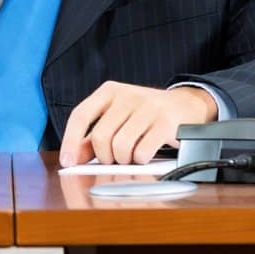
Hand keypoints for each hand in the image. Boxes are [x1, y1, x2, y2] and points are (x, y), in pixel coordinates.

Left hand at [59, 81, 216, 166]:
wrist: (187, 104)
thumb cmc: (146, 113)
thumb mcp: (117, 116)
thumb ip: (93, 136)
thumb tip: (74, 158)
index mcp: (109, 91)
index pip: (80, 115)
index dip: (71, 141)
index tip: (67, 162)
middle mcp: (126, 95)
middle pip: (100, 136)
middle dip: (105, 156)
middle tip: (114, 159)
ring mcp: (147, 107)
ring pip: (120, 146)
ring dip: (124, 160)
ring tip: (131, 156)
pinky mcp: (166, 122)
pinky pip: (142, 152)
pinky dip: (141, 160)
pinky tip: (145, 155)